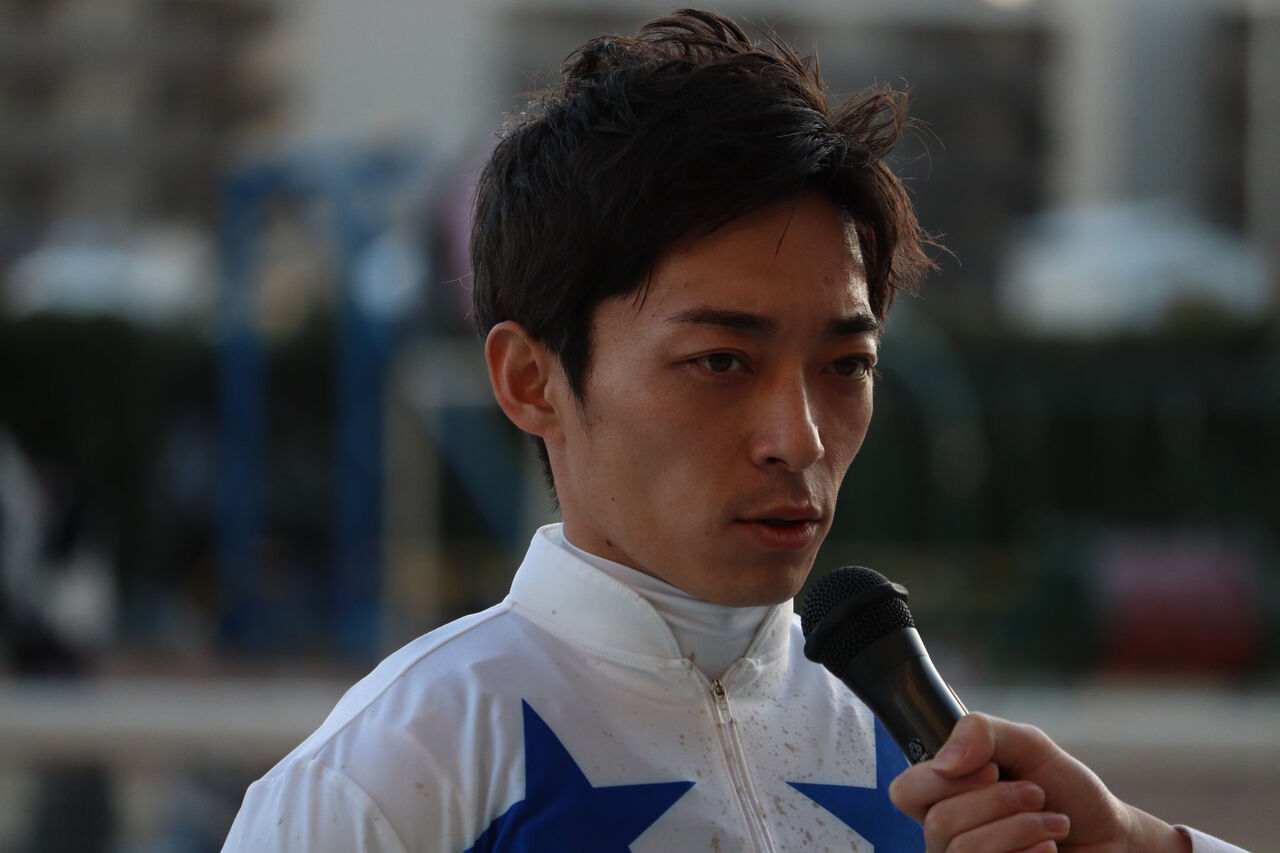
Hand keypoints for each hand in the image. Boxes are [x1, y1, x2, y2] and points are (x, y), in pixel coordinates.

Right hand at [888, 713, 1192, 852]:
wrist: (1110, 834)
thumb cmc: (1064, 789)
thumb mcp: (1027, 742)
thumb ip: (980, 732)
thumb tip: (944, 762)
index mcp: (944, 796)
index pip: (904, 791)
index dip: (942, 779)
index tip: (992, 769)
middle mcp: (947, 836)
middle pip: (939, 822)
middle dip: (999, 802)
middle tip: (1036, 794)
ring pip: (965, 849)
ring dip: (1021, 828)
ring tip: (1052, 822)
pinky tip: (1048, 850)